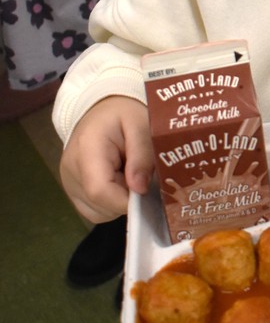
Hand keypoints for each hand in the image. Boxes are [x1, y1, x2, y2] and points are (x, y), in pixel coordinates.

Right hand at [60, 96, 153, 221]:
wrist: (102, 110)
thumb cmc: (124, 114)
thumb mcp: (140, 124)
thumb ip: (141, 155)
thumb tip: (140, 189)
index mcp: (86, 149)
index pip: (99, 190)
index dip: (126, 200)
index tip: (147, 191)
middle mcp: (70, 170)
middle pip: (100, 204)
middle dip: (127, 198)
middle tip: (141, 175)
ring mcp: (68, 183)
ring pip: (98, 212)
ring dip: (120, 201)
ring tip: (128, 174)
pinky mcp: (72, 191)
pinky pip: (95, 210)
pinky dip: (111, 202)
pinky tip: (119, 181)